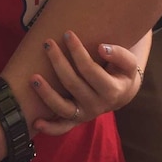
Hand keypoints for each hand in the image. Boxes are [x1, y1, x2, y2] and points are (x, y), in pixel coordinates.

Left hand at [30, 32, 144, 136]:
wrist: (122, 94)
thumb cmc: (122, 72)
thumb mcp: (128, 63)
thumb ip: (119, 55)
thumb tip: (101, 48)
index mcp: (111, 91)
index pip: (90, 69)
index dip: (78, 51)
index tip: (68, 34)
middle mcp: (97, 106)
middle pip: (72, 84)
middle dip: (58, 62)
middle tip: (48, 43)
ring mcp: (85, 115)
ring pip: (62, 107)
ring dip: (46, 94)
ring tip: (33, 77)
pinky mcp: (75, 120)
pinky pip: (61, 128)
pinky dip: (49, 128)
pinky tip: (35, 122)